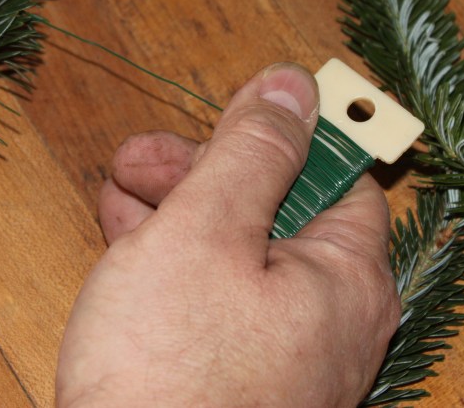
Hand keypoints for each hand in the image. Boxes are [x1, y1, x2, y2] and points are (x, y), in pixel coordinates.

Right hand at [57, 63, 400, 406]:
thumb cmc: (167, 367)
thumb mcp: (205, 228)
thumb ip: (251, 150)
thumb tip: (291, 85)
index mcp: (344, 278)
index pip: (336, 175)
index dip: (282, 132)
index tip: (225, 108)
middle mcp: (326, 320)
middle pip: (275, 211)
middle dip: (203, 171)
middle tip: (140, 157)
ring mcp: (280, 354)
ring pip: (234, 252)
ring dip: (177, 209)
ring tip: (119, 190)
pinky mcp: (235, 378)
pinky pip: (212, 298)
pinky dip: (170, 259)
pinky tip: (124, 237)